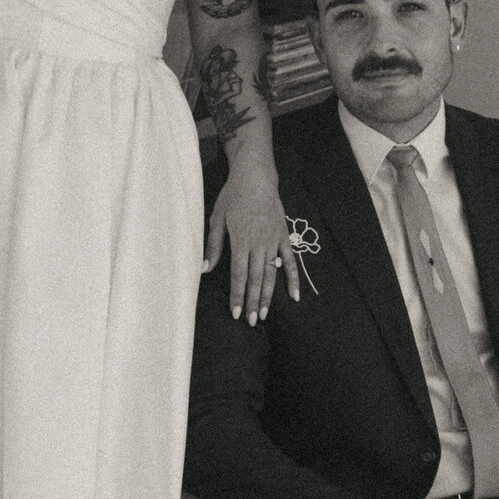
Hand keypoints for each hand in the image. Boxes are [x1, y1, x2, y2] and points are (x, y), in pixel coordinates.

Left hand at [203, 159, 300, 324]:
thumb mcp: (217, 218)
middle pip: (256, 279)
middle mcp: (259, 244)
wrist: (257, 176)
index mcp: (241, 241)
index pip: (239, 275)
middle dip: (254, 302)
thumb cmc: (233, 196)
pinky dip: (293, 278)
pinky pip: (291, 261)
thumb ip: (213, 246)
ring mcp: (274, 241)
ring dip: (269, 295)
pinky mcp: (284, 237)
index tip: (237, 313)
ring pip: (272, 274)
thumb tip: (203, 268)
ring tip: (265, 314)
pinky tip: (294, 296)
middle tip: (252, 322)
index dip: (238, 296)